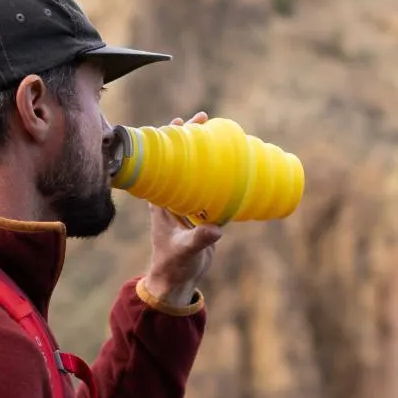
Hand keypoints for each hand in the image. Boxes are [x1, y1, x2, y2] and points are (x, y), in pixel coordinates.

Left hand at [141, 112, 222, 306]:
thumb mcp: (185, 250)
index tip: (179, 122)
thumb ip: (199, 240)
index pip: (163, 165)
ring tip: (220, 132)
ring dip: (207, 153)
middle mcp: (174, 198)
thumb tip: (217, 229)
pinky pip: (213, 189)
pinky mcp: (203, 215)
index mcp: (162, 201)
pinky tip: (235, 164)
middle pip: (182, 161)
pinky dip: (222, 175)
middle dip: (191, 139)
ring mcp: (189, 205)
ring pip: (198, 172)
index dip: (169, 142)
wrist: (176, 281)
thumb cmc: (172, 265)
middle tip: (204, 117)